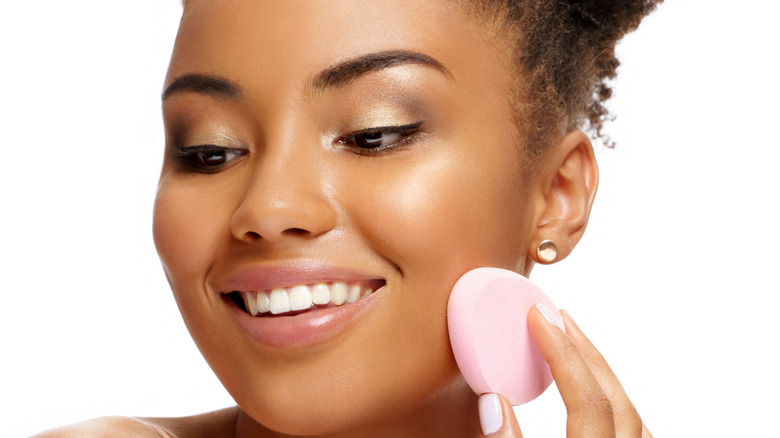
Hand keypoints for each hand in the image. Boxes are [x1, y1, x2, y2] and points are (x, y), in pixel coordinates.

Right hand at [477, 307, 651, 436]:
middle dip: (583, 351)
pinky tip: (595, 394)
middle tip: (555, 317)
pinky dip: (613, 402)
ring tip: (574, 348)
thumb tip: (492, 401)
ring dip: (601, 374)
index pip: (586, 398)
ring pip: (631, 413)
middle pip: (613, 397)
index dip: (560, 353)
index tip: (537, 316)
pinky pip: (634, 430)